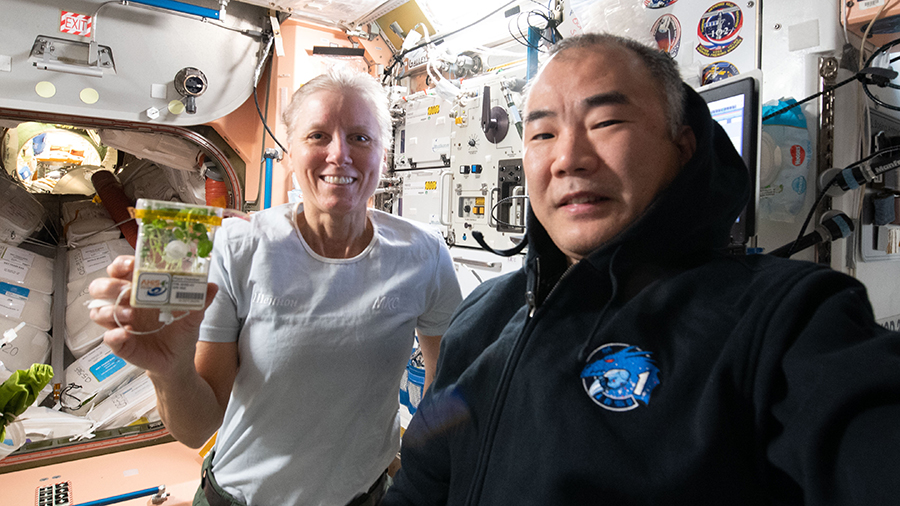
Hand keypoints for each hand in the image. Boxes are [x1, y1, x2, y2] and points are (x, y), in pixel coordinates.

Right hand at [88, 255, 217, 377]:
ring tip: (130, 315)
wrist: (179, 358)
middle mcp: (125, 304)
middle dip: (109, 286)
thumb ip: (200, 299)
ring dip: (110, 310)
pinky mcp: (119, 342)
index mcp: (140, 290)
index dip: (121, 264)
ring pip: (98, 310)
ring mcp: (119, 323)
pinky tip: (127, 334)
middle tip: (126, 291)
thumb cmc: (180, 330)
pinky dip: (114, 335)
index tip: (131, 264)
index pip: (120, 269)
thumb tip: (211, 286)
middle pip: (101, 287)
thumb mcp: (193, 313)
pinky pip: (107, 337)